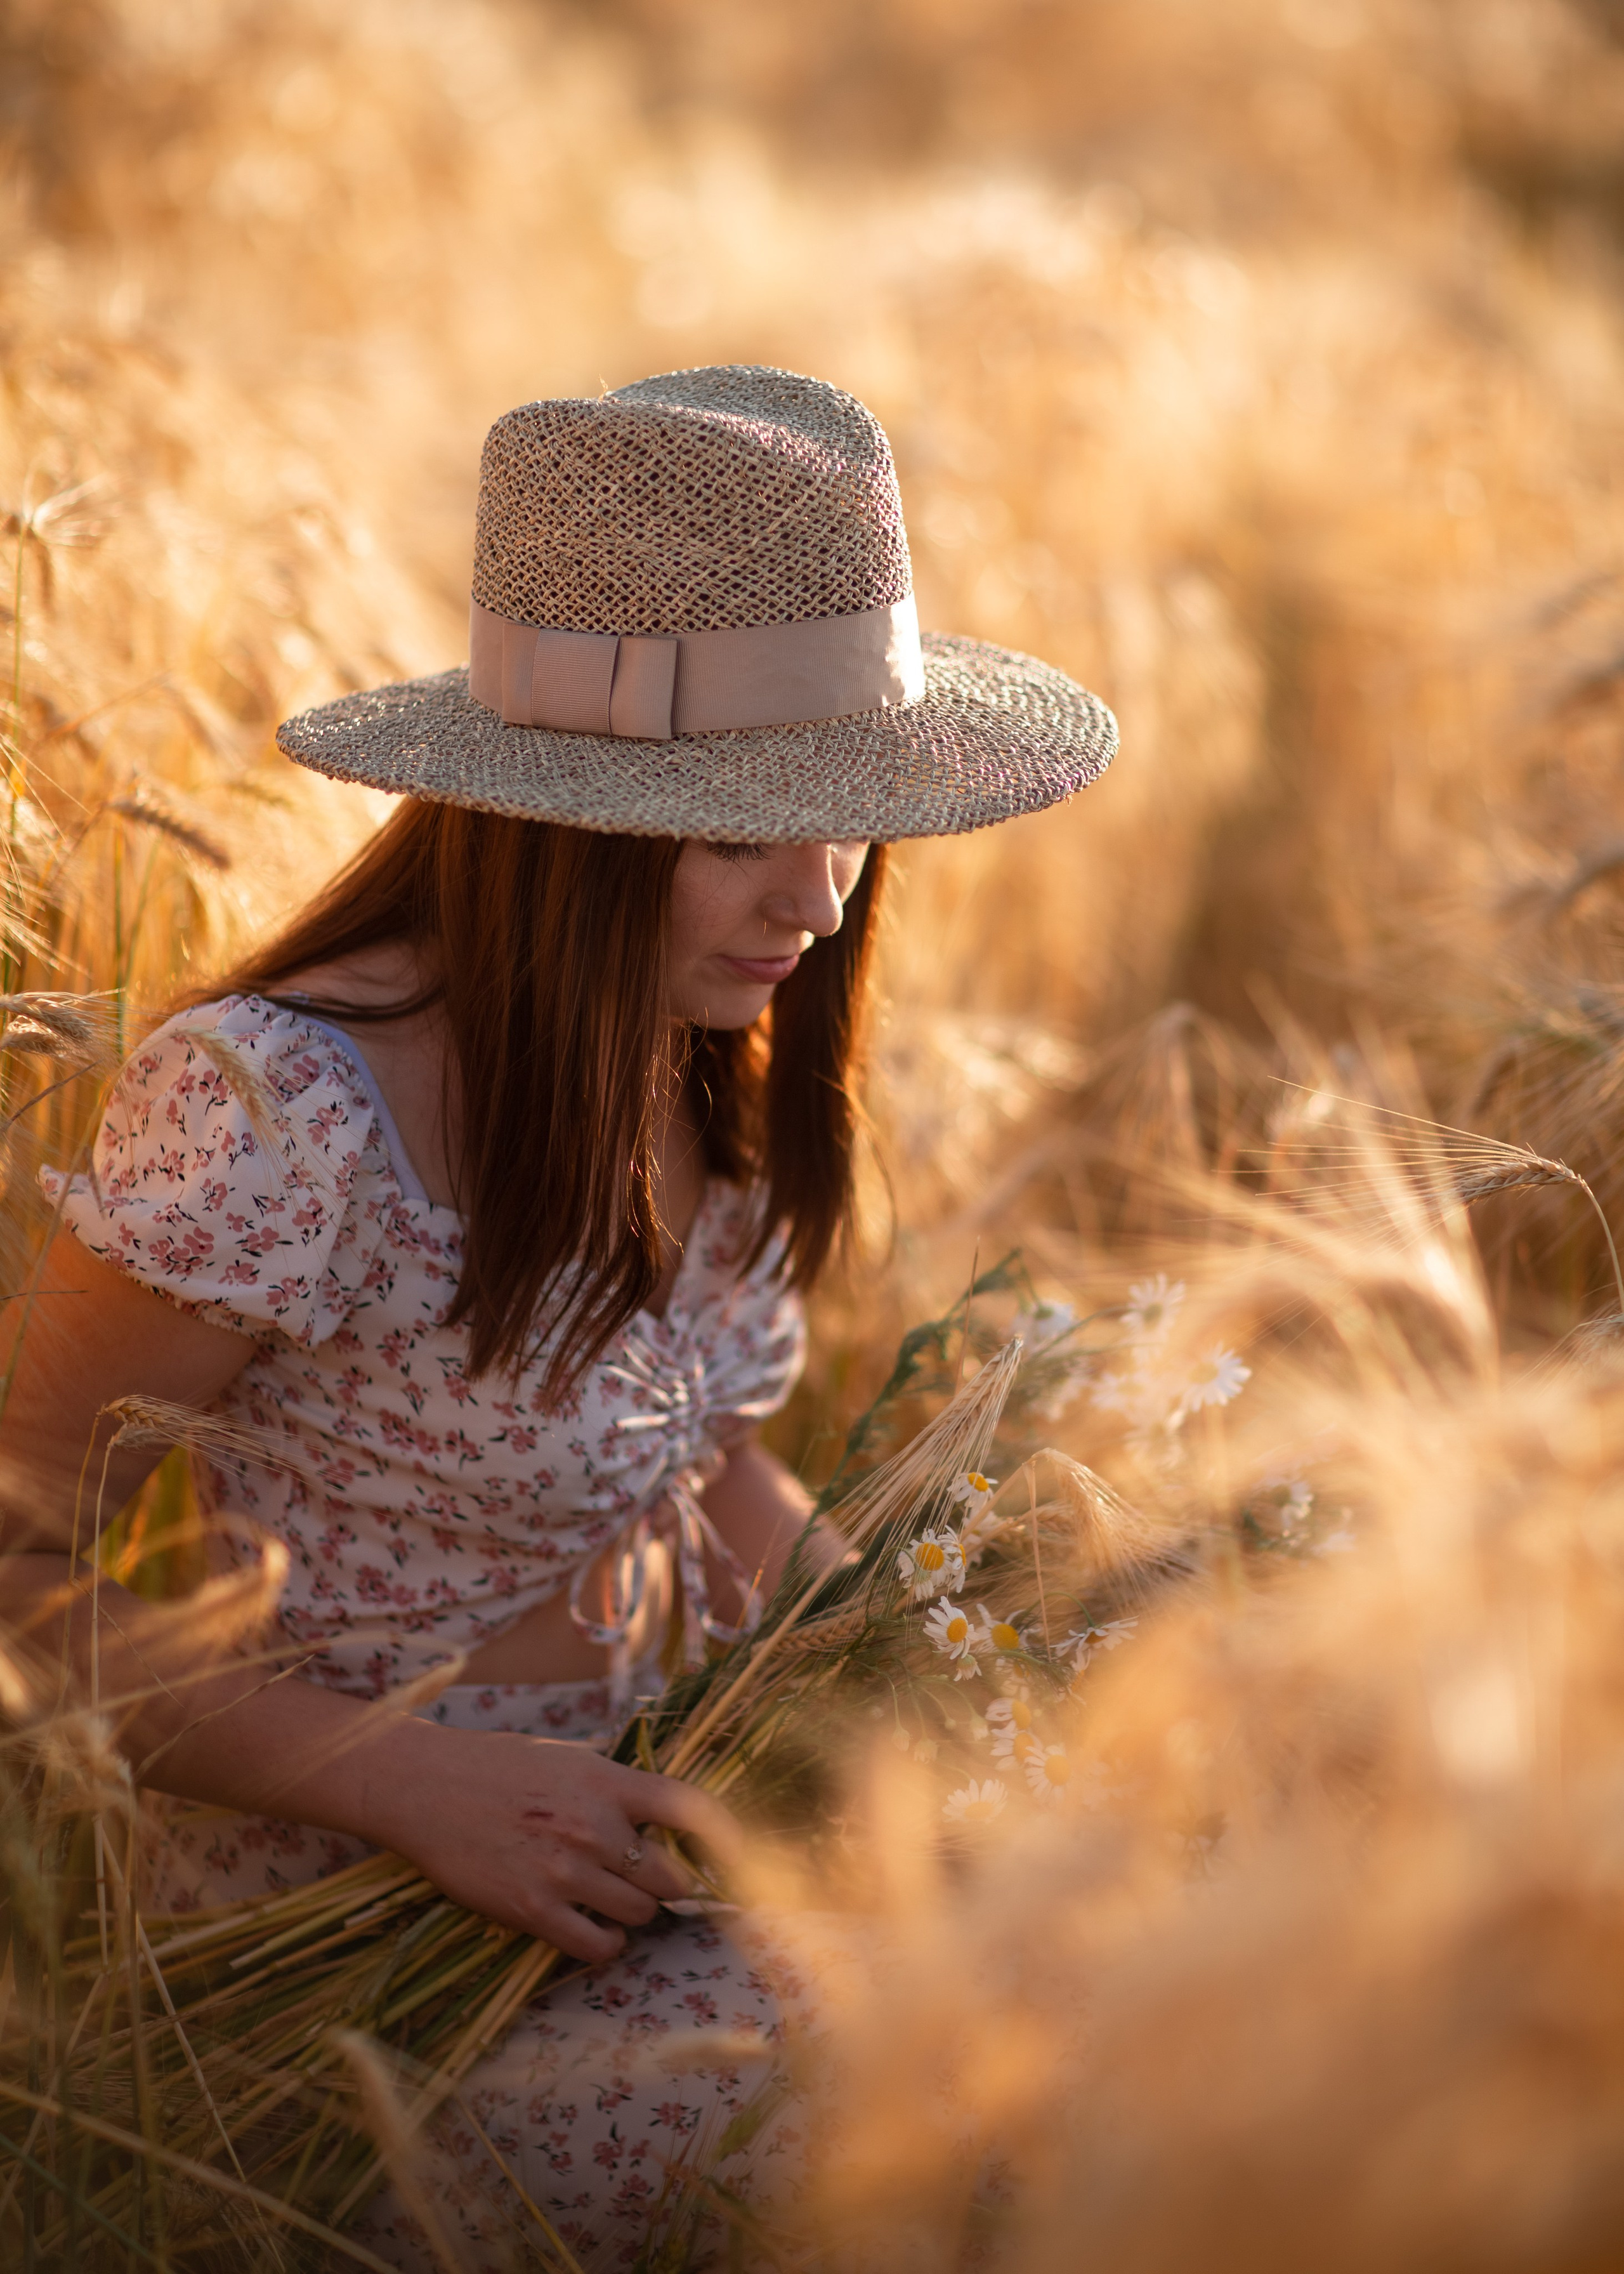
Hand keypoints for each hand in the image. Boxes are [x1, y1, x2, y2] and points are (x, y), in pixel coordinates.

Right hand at [365, 1723, 738, 1962]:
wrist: (428, 1788)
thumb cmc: (498, 1767)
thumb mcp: (567, 1760)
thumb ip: (613, 1788)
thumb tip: (656, 1817)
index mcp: (606, 1781)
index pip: (688, 1808)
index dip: (724, 1836)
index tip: (739, 1856)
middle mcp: (594, 1827)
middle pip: (669, 1875)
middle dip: (669, 1885)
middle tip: (656, 1885)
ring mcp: (565, 1871)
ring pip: (639, 1912)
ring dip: (637, 1913)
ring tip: (615, 1901)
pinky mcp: (533, 1910)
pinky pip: (596, 1945)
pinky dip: (606, 1942)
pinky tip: (595, 1929)